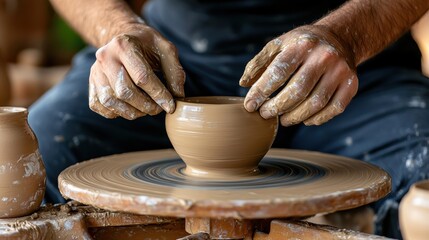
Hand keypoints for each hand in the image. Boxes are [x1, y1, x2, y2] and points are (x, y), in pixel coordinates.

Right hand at [89, 24, 184, 119]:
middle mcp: (105, 57)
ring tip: (146, 109)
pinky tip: (131, 107)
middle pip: (124, 91)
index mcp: (124, 45)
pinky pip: (100, 106)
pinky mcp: (91, 84)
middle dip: (146, 106)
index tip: (170, 106)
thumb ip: (175, 71)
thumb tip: (177, 95)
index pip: (142, 77)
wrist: (123, 38)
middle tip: (159, 109)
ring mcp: (95, 71)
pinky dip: (117, 112)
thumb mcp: (166, 49)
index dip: (158, 95)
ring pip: (111, 101)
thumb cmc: (147, 45)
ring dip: (133, 112)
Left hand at [240, 25, 357, 125]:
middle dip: (277, 108)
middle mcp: (323, 57)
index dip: (261, 92)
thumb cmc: (301, 45)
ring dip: (295, 117)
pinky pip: (333, 109)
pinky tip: (304, 119)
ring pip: (315, 104)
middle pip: (297, 91)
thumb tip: (243, 84)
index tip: (250, 105)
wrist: (340, 37)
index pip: (278, 72)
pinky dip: (317, 119)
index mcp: (302, 45)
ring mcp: (340, 71)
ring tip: (283, 120)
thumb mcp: (279, 44)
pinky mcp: (351, 84)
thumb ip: (259, 63)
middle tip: (265, 115)